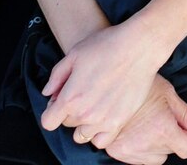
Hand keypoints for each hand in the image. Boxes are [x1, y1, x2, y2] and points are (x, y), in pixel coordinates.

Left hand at [41, 23, 164, 150]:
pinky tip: (103, 118)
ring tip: (94, 106)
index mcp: (70, 98)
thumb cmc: (106, 46)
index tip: (60, 99)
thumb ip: (56, 77)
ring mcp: (103, 121)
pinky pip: (101, 141)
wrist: (139, 47)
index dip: (51, 110)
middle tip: (83, 93)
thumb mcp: (74, 54)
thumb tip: (48, 93)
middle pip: (67, 124)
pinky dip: (99, 133)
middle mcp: (85, 114)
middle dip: (70, 111)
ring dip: (84, 124)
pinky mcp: (119, 122)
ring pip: (82, 135)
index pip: (48, 121)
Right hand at [103, 77, 186, 163]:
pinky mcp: (116, 151)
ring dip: (155, 145)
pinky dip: (140, 148)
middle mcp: (145, 144)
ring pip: (154, 158)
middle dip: (171, 138)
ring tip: (147, 123)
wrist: (108, 81)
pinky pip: (137, 158)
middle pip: (170, 153)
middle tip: (162, 118)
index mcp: (162, 129)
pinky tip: (135, 129)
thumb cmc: (140, 82)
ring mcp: (129, 150)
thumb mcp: (168, 93)